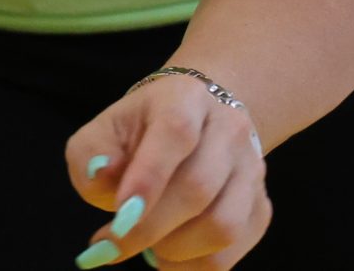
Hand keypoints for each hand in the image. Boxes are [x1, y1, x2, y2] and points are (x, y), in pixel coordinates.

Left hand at [63, 70, 269, 268]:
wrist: (196, 126)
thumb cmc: (140, 132)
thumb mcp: (105, 130)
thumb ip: (92, 154)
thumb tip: (100, 178)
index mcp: (185, 99)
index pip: (176, 133)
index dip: (149, 177)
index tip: (120, 214)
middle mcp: (229, 129)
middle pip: (198, 187)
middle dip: (149, 227)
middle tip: (111, 245)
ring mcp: (252, 169)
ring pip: (223, 226)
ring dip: (174, 250)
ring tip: (144, 246)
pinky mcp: (261, 207)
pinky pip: (231, 252)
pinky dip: (192, 267)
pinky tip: (166, 256)